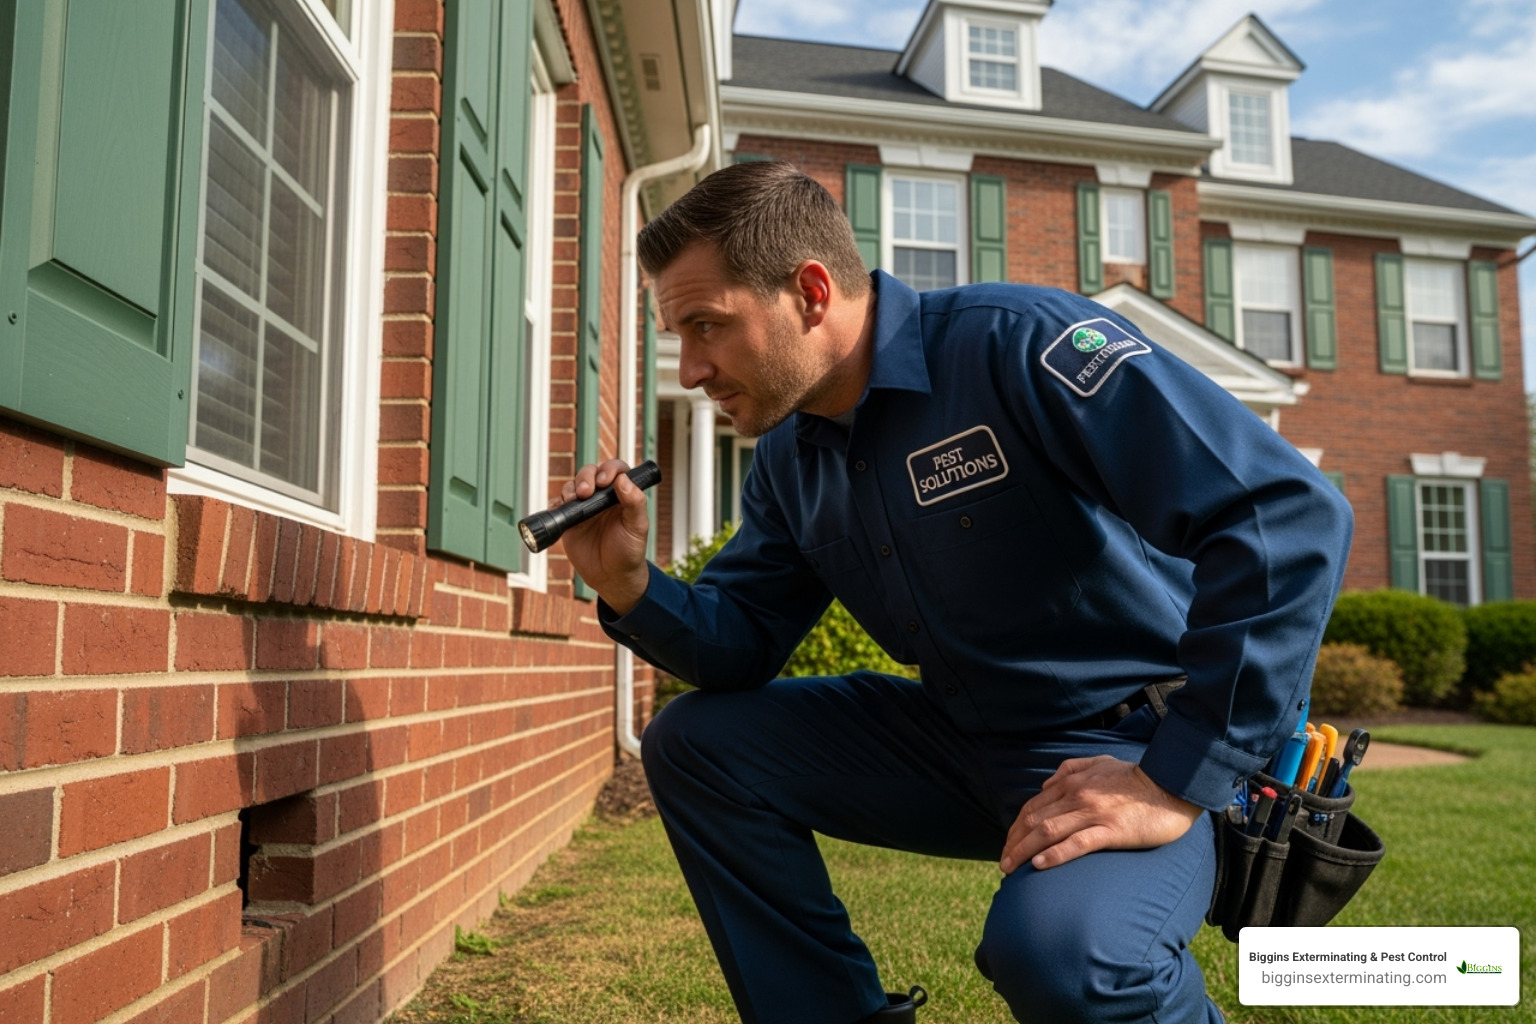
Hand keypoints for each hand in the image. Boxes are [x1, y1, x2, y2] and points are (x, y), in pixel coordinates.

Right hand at [555, 459, 651, 612]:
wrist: (611, 577)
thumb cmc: (629, 552)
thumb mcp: (637, 527)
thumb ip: (635, 503)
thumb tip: (624, 480)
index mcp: (622, 495)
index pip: (616, 471)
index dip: (609, 470)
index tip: (605, 481)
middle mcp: (602, 498)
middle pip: (590, 473)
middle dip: (585, 476)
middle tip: (586, 492)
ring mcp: (585, 508)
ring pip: (573, 486)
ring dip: (571, 488)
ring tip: (573, 500)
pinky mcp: (570, 521)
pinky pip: (559, 505)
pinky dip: (557, 503)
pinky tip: (560, 508)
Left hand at [999, 756, 1200, 872]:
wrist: (1171, 785)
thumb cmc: (1136, 777)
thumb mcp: (1100, 762)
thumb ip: (1071, 768)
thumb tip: (1046, 784)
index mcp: (1072, 782)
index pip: (1034, 806)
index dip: (1016, 827)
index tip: (1007, 844)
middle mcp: (1077, 796)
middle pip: (1034, 821)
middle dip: (1014, 843)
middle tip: (1003, 863)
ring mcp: (1093, 813)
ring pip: (1048, 832)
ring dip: (1024, 851)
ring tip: (1010, 869)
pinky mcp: (1111, 831)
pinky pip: (1077, 843)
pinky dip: (1055, 854)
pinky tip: (1040, 865)